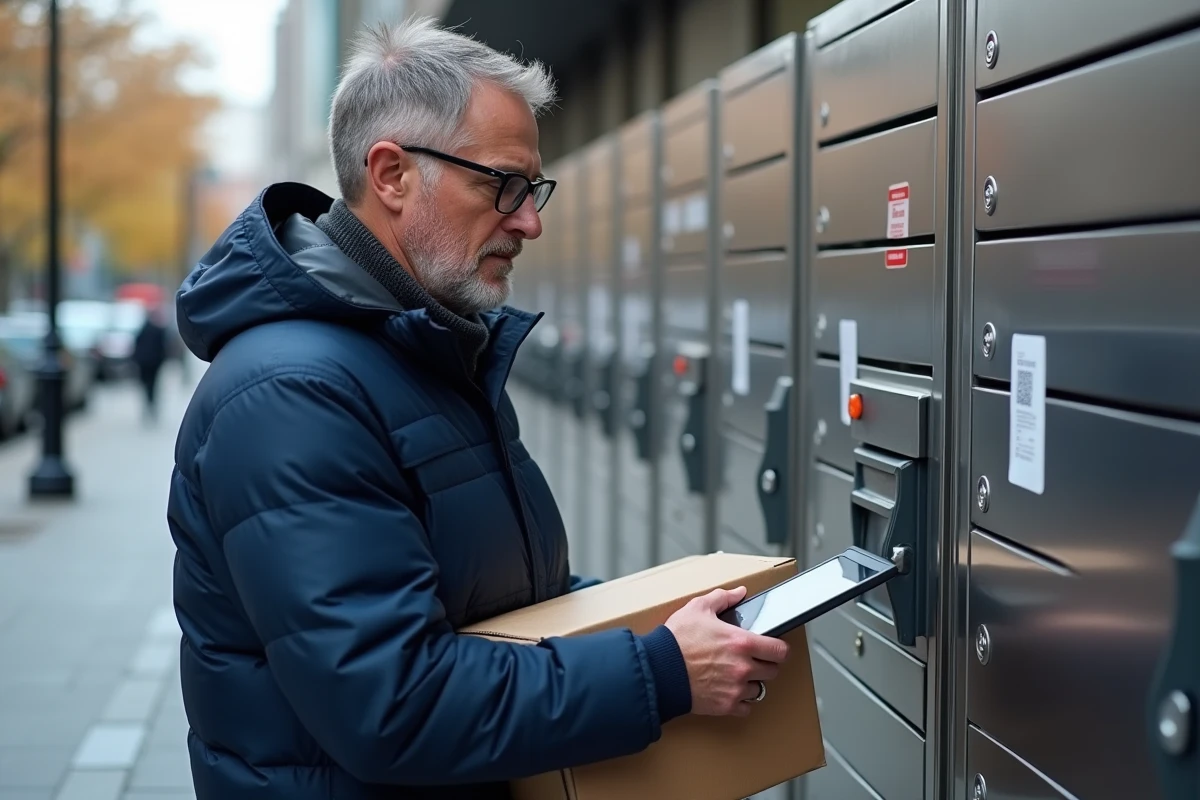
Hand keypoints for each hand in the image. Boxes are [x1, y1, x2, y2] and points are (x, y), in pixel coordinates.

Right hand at [664, 586, 789, 716]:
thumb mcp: (698, 608)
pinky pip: (745, 708)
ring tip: (736, 674)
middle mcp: (744, 667)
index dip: (779, 648)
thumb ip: (722, 598)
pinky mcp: (725, 706)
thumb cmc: (677, 640)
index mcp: (742, 642)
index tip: (773, 648)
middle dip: (765, 664)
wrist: (659, 670)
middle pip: (773, 671)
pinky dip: (739, 701)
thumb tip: (739, 592)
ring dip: (751, 682)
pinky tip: (729, 690)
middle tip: (752, 659)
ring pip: (759, 689)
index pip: (780, 650)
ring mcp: (736, 689)